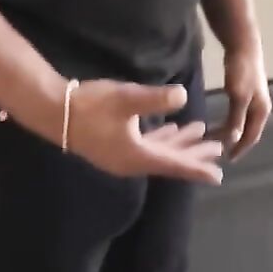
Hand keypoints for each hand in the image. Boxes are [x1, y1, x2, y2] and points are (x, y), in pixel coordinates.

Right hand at [61, 80, 225, 184]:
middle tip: (219, 148)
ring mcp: (122, 156)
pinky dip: (162, 139)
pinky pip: (146, 147)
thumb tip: (183, 96)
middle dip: (194, 153)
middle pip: (170, 160)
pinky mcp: (114, 146)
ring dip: (180, 143)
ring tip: (201, 133)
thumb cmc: (91, 106)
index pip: (175, 165)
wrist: (53, 111)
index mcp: (138, 156)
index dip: (198, 168)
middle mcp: (132, 162)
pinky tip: (171, 129)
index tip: (218, 175)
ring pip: (159, 152)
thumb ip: (157, 99)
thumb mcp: (127, 99)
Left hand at [218, 44, 272, 160]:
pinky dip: (231, 122)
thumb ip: (236, 118)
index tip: (227, 159)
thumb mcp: (238, 95)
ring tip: (219, 141)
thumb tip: (234, 140)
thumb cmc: (242, 70)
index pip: (252, 137)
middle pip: (249, 132)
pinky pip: (239, 114)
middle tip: (220, 153)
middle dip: (236, 143)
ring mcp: (255, 100)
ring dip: (233, 133)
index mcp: (262, 111)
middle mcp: (261, 108)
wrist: (243, 46)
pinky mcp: (247, 92)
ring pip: (244, 123)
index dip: (240, 149)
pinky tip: (221, 123)